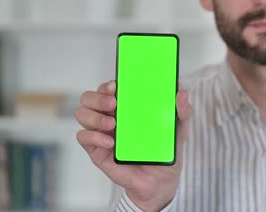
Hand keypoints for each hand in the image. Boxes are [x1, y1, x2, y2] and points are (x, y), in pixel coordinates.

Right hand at [75, 80, 191, 210]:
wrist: (160, 181)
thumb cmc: (164, 151)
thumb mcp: (179, 130)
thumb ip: (183, 112)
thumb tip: (183, 93)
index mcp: (127, 107)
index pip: (109, 88)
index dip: (108, 84)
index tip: (117, 85)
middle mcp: (110, 116)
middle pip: (89, 97)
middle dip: (98, 97)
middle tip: (114, 104)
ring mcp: (101, 132)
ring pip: (82, 114)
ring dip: (95, 116)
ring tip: (113, 125)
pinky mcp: (97, 150)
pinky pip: (83, 138)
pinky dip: (93, 136)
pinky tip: (109, 142)